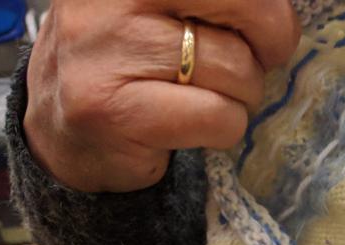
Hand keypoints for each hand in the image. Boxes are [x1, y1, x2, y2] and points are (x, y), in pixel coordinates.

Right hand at [24, 0, 300, 192]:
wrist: (61, 132)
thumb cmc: (134, 62)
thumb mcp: (165, 9)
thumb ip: (218, 3)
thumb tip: (283, 13)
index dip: (267, 9)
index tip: (264, 31)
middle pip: (246, 6)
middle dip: (268, 44)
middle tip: (249, 66)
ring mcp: (107, 50)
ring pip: (237, 69)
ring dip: (240, 96)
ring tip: (205, 97)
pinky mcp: (115, 111)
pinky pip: (218, 117)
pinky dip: (224, 129)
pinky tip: (191, 126)